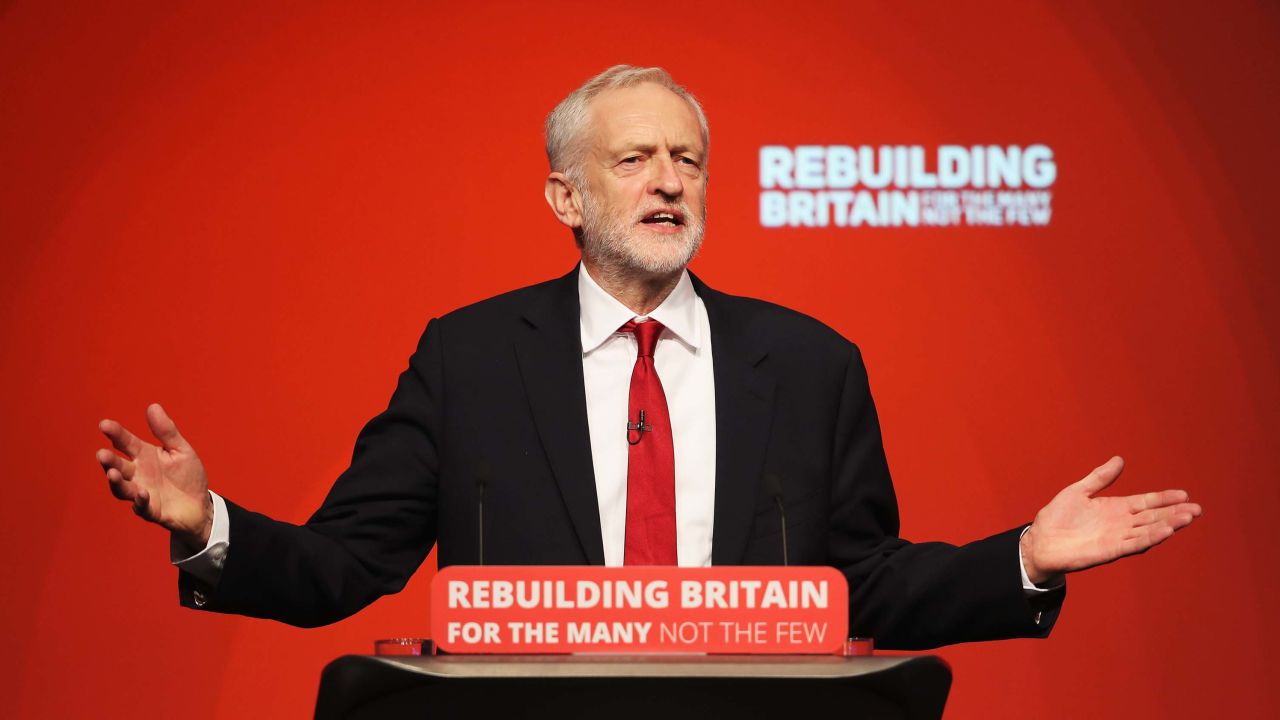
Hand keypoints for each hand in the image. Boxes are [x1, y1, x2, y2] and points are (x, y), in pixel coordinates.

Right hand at [96, 403, 212, 546]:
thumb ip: (167, 431)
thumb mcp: (180, 450)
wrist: (200, 504)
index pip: (125, 442)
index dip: (115, 434)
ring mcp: (142, 493)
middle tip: (102, 454)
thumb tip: (153, 406)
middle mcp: (138, 474)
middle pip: (118, 466)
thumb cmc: (187, 475)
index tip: (104, 424)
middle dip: (109, 461)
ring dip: (116, 482)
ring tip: (112, 473)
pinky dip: (140, 501)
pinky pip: (142, 508)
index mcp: (144, 455)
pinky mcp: (152, 511)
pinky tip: (142, 493)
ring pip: (122, 489)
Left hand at [1021, 456, 1201, 583]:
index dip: (1164, 498)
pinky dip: (1149, 538)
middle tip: (1197, 509)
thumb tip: (1120, 460)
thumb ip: (1100, 478)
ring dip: (1168, 525)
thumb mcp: (1079, 491)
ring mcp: (1116, 538)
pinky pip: (1133, 544)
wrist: (1039, 542)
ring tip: (1187, 518)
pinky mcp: (1109, 551)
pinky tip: (1164, 531)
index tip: (1184, 494)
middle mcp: (1120, 524)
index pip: (1146, 502)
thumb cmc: (1057, 518)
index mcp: (1115, 509)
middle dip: (1175, 513)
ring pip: (1148, 531)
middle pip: (1153, 517)